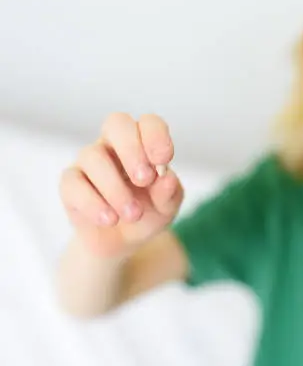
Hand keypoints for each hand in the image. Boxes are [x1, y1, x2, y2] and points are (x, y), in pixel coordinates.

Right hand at [60, 113, 183, 257]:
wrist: (123, 242)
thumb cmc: (149, 213)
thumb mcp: (167, 207)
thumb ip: (169, 192)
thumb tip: (166, 178)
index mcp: (143, 142)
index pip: (148, 123)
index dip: (156, 136)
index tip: (164, 159)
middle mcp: (113, 145)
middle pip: (116, 124)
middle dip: (132, 149)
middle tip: (145, 179)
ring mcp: (89, 162)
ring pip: (93, 156)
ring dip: (116, 187)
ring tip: (133, 214)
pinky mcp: (70, 184)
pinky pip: (74, 184)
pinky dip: (93, 203)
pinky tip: (110, 219)